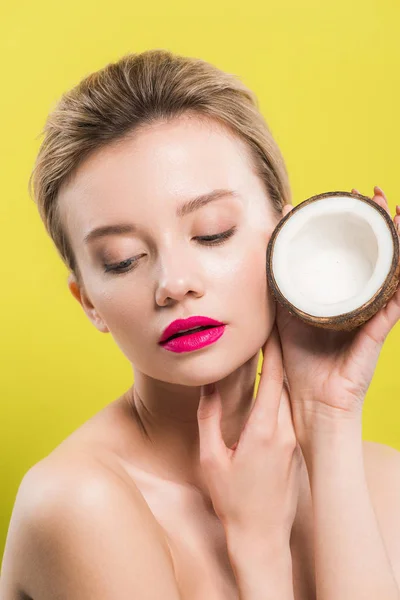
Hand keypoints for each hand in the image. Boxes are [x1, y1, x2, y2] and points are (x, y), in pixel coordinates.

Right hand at [196, 324, 301, 541]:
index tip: (269, 326)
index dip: (273, 349)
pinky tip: (267, 391)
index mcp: (264, 430)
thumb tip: (207, 386)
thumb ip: (209, 418)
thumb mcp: (211, 458)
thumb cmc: (232, 500)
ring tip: (265, 354)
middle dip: (275, 355)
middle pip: (284, 382)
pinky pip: (287, 414)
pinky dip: (278, 397)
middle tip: (266, 330)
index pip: (274, 377)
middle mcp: (285, 431)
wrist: (262, 537)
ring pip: (287, 398)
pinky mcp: (295, 450)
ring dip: (277, 376)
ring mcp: (293, 441)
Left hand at [275, 187, 399, 425]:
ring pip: (389, 269)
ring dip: (392, 239)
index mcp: (333, 296)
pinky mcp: (377, 332)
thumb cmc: (298, 366)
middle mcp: (356, 300)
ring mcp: (370, 314)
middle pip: (370, 253)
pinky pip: (393, 302)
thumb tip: (264, 259)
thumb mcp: (283, 321)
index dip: (342, 224)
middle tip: (369, 193)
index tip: (337, 196)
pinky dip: (399, 278)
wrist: (312, 405)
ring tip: (391, 211)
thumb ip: (277, 293)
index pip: (343, 252)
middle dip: (372, 221)